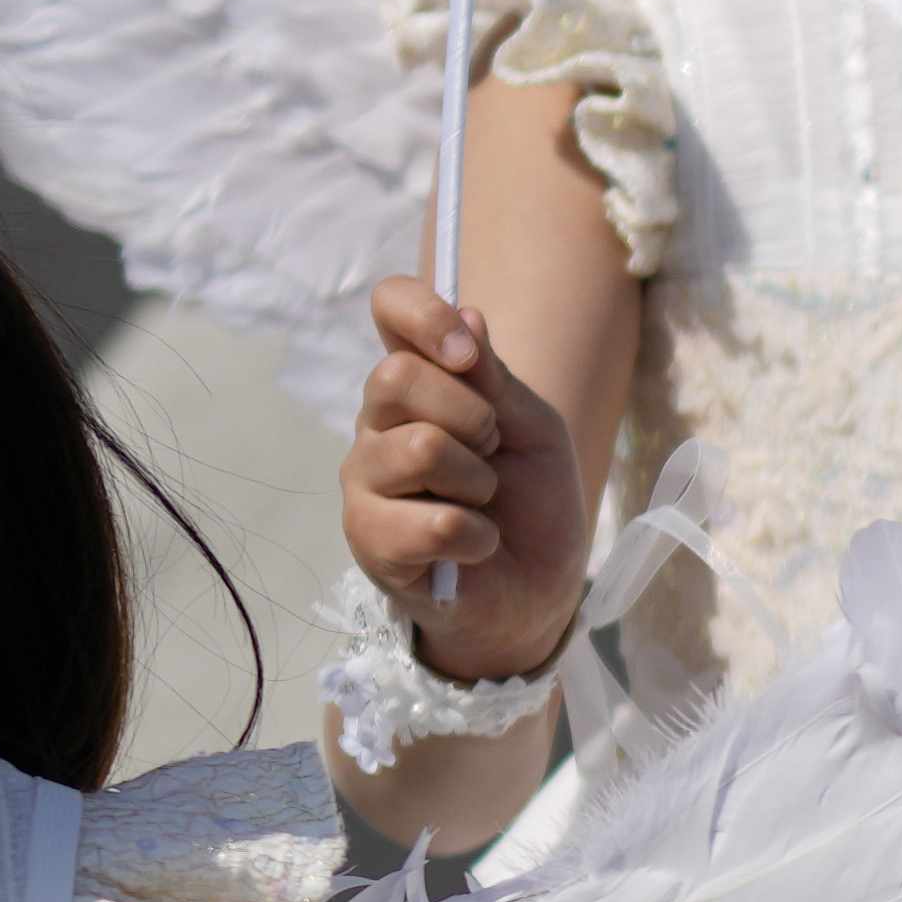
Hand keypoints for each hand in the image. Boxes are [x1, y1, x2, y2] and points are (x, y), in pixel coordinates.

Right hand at [342, 268, 584, 676]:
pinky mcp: (370, 541)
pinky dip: (478, 536)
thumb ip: (498, 381)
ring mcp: (365, 483)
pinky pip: (433, 521)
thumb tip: (469, 317)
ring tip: (484, 504)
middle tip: (493, 453)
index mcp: (417, 384)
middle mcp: (377, 425)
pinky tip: (476, 547)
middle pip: (397, 378)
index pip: (391, 308)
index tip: (466, 352)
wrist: (535, 593)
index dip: (422, 313)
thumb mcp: (534, 431)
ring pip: (420, 448)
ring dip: (479, 482)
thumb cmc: (531, 504)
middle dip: (473, 417)